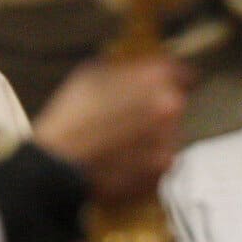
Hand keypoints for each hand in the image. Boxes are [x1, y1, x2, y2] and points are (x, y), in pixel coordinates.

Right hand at [33, 53, 189, 206]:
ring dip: (153, 136)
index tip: (170, 83)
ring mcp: (168, 143)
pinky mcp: (161, 172)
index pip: (184, 74)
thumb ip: (127, 70)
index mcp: (155, 79)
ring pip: (168, 135)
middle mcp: (170, 109)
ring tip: (120, 142)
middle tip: (129, 116)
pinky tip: (122, 160)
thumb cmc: (70, 115)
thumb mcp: (93, 74)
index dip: (175, 78)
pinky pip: (159, 161)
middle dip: (157, 108)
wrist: (57, 164)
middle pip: (174, 105)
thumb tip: (142, 69)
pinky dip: (146, 161)